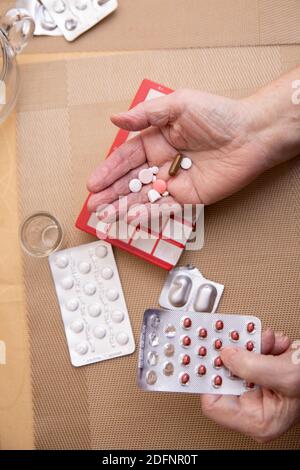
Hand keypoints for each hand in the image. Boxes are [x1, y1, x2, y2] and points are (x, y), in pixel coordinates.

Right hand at [87, 89, 276, 211]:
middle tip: (93, 205)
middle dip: (110, 194)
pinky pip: (165, 206)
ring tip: (104, 216)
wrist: (250, 134)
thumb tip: (116, 119)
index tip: (93, 183)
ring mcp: (175, 181)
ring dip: (123, 207)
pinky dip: (148, 212)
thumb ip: (145, 115)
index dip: (108, 171)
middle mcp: (162, 162)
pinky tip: (132, 216)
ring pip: (143, 197)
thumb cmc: (218, 115)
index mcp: (156, 140)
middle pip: (130, 181)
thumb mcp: (178, 105)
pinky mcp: (189, 196)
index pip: (126, 158)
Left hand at [201, 330, 299, 441]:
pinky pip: (251, 354)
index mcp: (257, 420)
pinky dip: (262, 343)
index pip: (213, 403)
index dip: (208, 378)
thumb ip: (252, 366)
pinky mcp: (263, 375)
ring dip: (253, 345)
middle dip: (236, 354)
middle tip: (240, 339)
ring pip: (238, 360)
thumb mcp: (286, 375)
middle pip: (224, 376)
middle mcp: (255, 408)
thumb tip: (225, 355)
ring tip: (267, 341)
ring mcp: (258, 390)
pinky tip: (274, 343)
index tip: (205, 357)